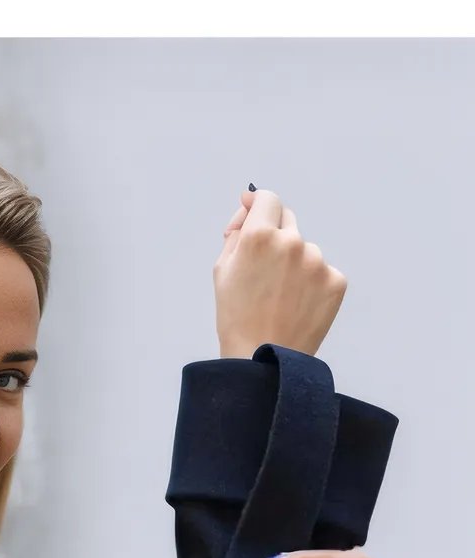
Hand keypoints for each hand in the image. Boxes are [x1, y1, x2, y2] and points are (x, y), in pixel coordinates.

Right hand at [214, 186, 346, 358]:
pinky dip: (311, 282)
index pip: (267, 199)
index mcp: (260, 236)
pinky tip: (297, 303)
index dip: (257, 204)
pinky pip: (322, 271)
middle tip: (262, 267)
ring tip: (279, 295)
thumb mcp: (222, 268)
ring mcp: (318, 262)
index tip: (253, 213)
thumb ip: (238, 231)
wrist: (263, 358)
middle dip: (274, 234)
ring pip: (305, 249)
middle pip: (287, 220)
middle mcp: (292, 242)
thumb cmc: (236, 316)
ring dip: (293, 262)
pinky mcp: (336, 281)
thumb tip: (251, 206)